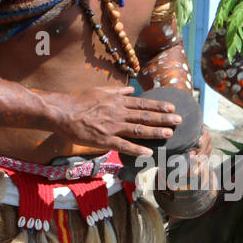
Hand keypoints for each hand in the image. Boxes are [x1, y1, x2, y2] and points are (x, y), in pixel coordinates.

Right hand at [56, 86, 180, 155]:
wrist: (63, 112)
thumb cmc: (79, 101)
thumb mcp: (100, 91)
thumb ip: (117, 91)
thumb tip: (131, 90)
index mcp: (117, 102)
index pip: (142, 104)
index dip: (158, 106)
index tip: (172, 108)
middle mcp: (118, 113)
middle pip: (145, 116)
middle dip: (163, 118)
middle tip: (179, 121)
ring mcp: (112, 127)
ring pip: (138, 130)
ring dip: (155, 132)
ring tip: (169, 134)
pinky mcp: (104, 140)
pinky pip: (123, 145)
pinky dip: (136, 149)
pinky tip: (148, 152)